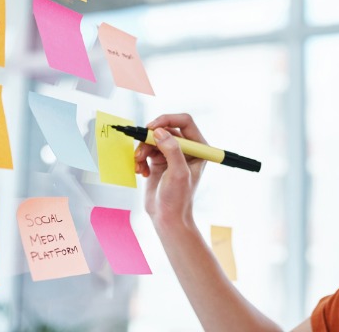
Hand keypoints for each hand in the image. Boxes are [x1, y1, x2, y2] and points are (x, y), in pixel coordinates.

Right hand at [134, 113, 206, 230]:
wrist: (167, 217)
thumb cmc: (178, 199)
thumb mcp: (178, 173)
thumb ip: (171, 150)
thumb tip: (159, 131)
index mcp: (199, 149)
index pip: (184, 122)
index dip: (167, 120)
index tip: (152, 127)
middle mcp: (186, 149)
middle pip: (165, 129)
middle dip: (150, 139)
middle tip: (141, 152)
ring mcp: (171, 155)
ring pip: (152, 140)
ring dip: (142, 150)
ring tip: (139, 165)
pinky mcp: (158, 161)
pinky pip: (146, 150)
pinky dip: (140, 159)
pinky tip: (142, 172)